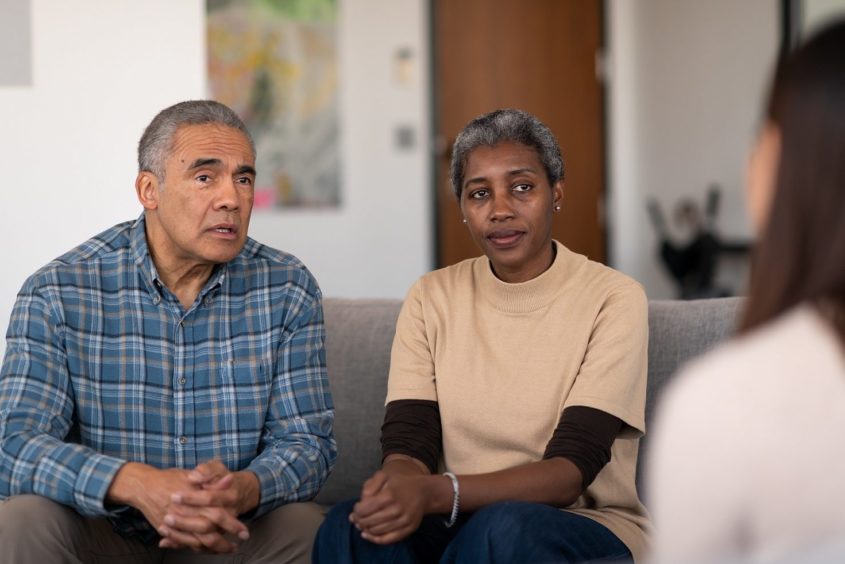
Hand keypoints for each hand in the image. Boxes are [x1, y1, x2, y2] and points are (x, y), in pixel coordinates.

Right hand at [107, 461, 251, 553]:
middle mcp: (185, 514)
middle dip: (226, 541)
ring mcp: (176, 525)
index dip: (232, 523)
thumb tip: (229, 481)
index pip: (218, 514)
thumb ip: (211, 480)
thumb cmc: (170, 478)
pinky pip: (186, 544)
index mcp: (193, 499)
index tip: (244, 530)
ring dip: (215, 547)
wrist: (144, 486)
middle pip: (210, 532)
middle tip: (240, 541)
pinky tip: (210, 549)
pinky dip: (199, 548)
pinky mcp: (168, 531)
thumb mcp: (192, 475)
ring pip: (198, 542)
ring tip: (228, 548)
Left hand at [349, 470, 433, 544]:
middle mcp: (396, 510)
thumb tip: (362, 500)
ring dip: (365, 529)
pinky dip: (374, 539)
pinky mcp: (408, 529)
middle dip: (358, 521)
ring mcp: (403, 521)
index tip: (356, 509)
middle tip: (355, 518)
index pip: (364, 509)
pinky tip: (366, 534)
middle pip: (368, 521)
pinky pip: (387, 539)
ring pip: (376, 531)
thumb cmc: (400, 484)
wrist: (424, 492)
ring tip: (361, 524)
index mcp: (388, 495)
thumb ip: (370, 485)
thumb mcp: (385, 476)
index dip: (356, 511)